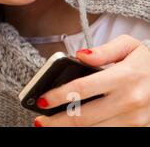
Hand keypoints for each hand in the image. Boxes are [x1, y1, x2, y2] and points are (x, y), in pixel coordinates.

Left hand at [34, 35, 149, 126]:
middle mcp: (130, 100)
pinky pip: (109, 134)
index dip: (59, 95)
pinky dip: (90, 133)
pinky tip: (75, 129)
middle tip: (39, 121)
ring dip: (69, 131)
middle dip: (57, 121)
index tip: (42, 100)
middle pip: (84, 116)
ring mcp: (135, 119)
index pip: (82, 88)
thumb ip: (103, 50)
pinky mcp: (139, 128)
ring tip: (52, 126)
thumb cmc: (147, 63)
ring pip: (95, 130)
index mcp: (125, 76)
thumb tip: (80, 56)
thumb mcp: (129, 46)